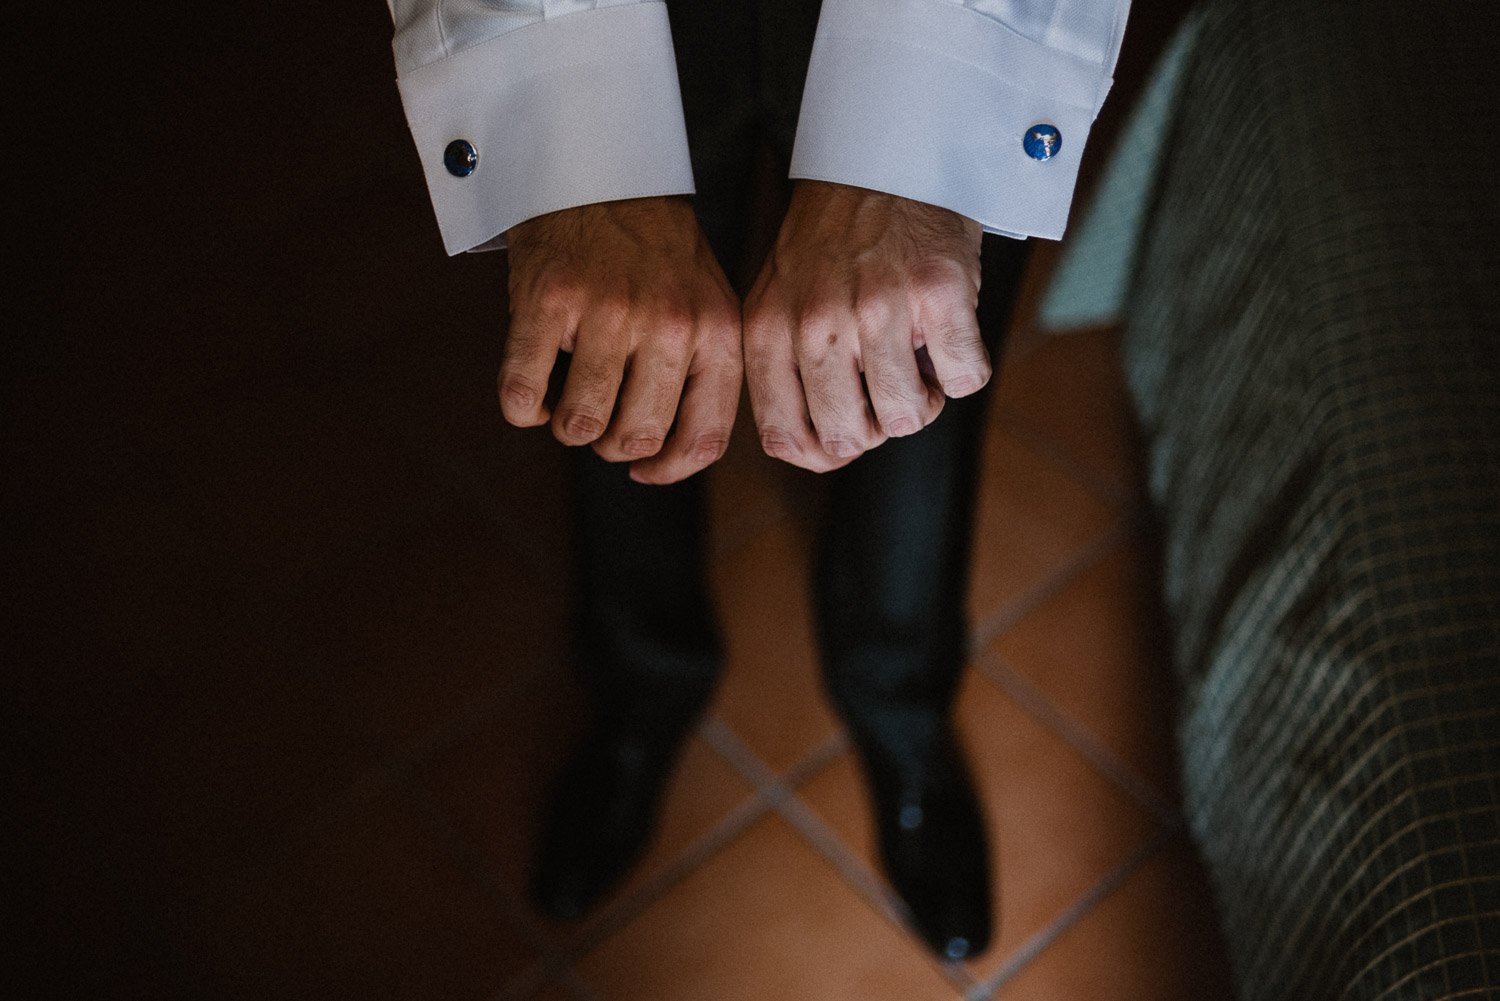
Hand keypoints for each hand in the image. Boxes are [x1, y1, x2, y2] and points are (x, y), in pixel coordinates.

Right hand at [500, 196, 742, 483]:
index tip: (641, 471)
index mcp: (715, 332)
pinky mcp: (548, 301)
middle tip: (598, 411)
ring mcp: (608, 312)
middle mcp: (669, 325)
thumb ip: (702, 377)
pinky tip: (530, 389)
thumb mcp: (706, 307)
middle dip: (608, 442)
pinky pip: (523, 396)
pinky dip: (521, 407)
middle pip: (634, 439)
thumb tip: (660, 465)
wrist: (601, 173)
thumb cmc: (655, 258)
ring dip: (564, 423)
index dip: (666, 470)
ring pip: (579, 424)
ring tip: (564, 392)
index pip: (703, 438)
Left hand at [742, 181, 986, 471]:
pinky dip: (966, 368)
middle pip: (851, 438)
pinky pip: (964, 380)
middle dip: (878, 424)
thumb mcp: (780, 302)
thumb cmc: (832, 246)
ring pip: (909, 417)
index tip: (848, 427)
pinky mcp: (937, 293)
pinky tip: (948, 334)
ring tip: (918, 356)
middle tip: (888, 383)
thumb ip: (784, 373)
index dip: (825, 451)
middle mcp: (816, 322)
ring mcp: (877, 307)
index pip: (786, 439)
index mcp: (770, 330)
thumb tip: (824, 454)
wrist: (884, 164)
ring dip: (925, 398)